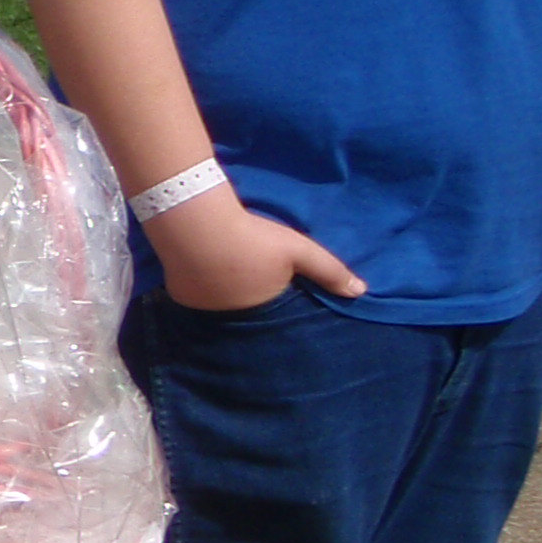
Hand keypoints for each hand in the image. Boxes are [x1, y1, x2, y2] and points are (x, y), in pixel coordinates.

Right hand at [150, 193, 364, 310]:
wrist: (197, 226)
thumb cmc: (252, 239)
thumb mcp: (298, 250)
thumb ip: (329, 271)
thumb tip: (361, 292)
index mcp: (262, 308)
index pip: (276, 308)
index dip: (278, 291)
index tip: (276, 277)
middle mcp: (232, 316)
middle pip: (247, 307)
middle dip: (250, 293)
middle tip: (248, 268)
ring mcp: (202, 309)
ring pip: (220, 303)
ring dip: (224, 289)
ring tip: (226, 267)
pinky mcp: (179, 297)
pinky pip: (196, 296)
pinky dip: (201, 285)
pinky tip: (203, 268)